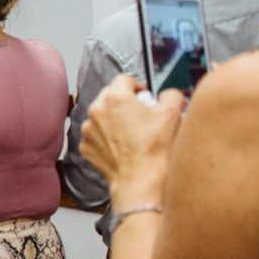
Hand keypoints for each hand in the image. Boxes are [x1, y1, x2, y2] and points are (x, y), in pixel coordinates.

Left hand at [81, 74, 183, 198]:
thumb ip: (171, 95)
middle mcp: (96, 110)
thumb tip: (167, 94)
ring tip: (132, 132)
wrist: (140, 179)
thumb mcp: (173, 114)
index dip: (137, 86)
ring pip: (101, 115)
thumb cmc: (155, 147)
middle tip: (140, 114)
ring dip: (114, 119)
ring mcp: (88, 129)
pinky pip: (96, 135)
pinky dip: (106, 137)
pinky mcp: (85, 146)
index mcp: (115, 97)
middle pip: (109, 96)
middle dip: (124, 101)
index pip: (124, 79)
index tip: (144, 96)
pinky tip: (122, 146)